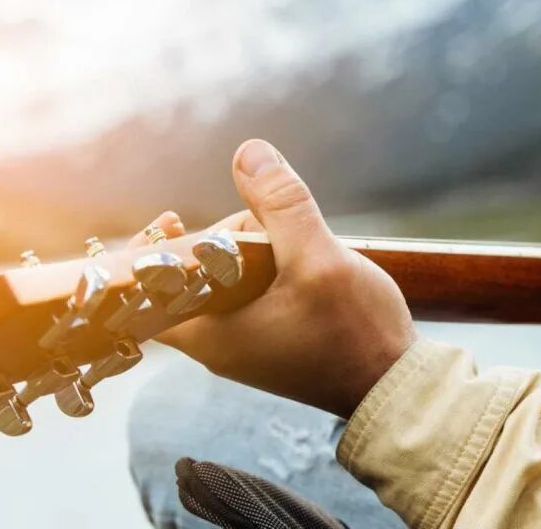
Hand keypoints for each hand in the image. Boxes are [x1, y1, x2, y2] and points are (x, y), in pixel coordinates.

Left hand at [129, 139, 416, 417]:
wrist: (395, 386)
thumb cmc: (355, 335)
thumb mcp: (318, 260)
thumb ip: (282, 206)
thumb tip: (248, 154)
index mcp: (211, 334)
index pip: (145, 294)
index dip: (149, 253)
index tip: (172, 220)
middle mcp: (220, 344)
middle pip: (193, 275)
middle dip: (226, 239)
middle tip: (266, 225)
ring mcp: (247, 344)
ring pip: (227, 282)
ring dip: (253, 252)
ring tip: (298, 243)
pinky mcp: (273, 339)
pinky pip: (252, 294)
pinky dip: (268, 269)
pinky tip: (301, 256)